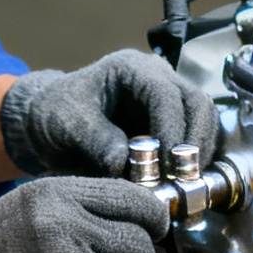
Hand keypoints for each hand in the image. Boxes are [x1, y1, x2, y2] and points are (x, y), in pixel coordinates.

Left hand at [0, 50, 219, 177]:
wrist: (49, 123)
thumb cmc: (55, 114)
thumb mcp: (68, 124)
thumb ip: (98, 142)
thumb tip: (126, 164)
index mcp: (131, 68)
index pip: (166, 95)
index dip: (172, 129)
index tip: (168, 164)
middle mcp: (157, 79)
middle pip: (197, 104)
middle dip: (196, 142)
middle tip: (184, 177)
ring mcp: (167, 101)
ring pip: (203, 122)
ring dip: (199, 154)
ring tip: (184, 184)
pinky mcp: (170, 124)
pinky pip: (195, 139)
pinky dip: (193, 162)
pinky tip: (182, 183)